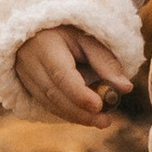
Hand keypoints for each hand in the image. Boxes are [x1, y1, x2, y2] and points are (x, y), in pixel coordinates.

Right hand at [12, 25, 131, 123]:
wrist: (37, 30)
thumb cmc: (68, 31)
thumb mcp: (87, 38)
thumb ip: (105, 62)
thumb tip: (126, 88)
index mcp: (45, 46)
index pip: (61, 75)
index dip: (79, 93)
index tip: (99, 106)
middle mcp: (30, 63)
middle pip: (55, 95)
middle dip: (81, 112)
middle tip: (105, 122)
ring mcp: (25, 77)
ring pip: (49, 104)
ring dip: (75, 116)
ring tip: (101, 121)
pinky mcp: (27, 87)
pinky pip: (47, 105)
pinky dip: (66, 112)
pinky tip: (85, 116)